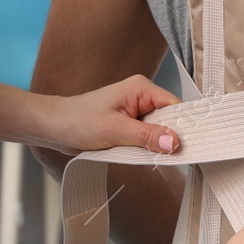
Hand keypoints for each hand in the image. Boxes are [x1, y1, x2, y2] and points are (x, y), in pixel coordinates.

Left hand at [40, 75, 181, 155]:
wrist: (54, 127)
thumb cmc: (77, 121)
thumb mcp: (114, 130)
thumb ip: (146, 136)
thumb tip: (174, 142)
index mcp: (141, 88)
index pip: (175, 106)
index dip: (183, 126)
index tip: (189, 146)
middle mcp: (141, 97)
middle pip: (170, 119)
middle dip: (168, 138)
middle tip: (168, 155)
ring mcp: (136, 112)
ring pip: (159, 132)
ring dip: (154, 145)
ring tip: (146, 154)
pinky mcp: (129, 126)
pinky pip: (147, 139)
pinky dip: (145, 149)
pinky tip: (138, 154)